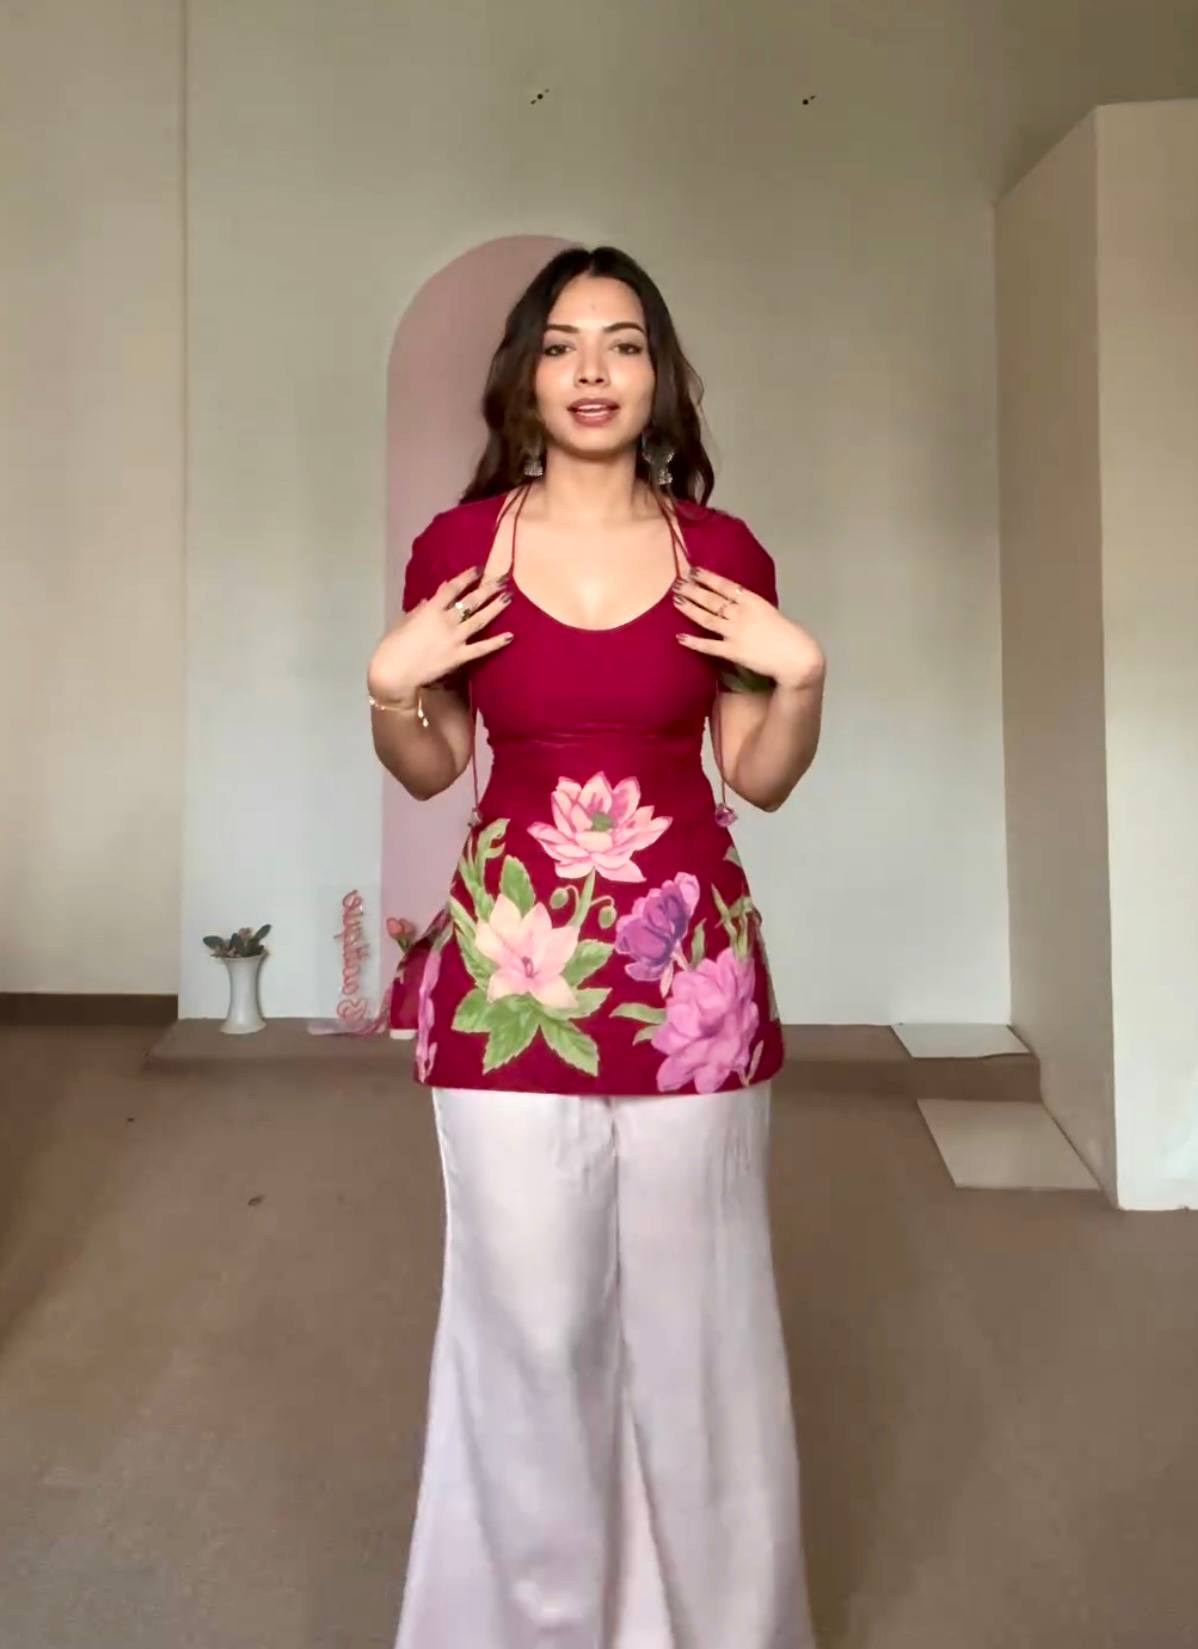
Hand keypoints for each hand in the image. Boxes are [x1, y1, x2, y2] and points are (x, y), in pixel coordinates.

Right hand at [367, 567, 512, 703]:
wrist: (394, 673)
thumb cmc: (392, 647)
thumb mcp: (403, 621)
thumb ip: (419, 609)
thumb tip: (430, 597)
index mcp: (430, 610)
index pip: (452, 588)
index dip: (467, 577)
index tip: (479, 569)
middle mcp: (446, 621)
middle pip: (471, 601)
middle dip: (488, 588)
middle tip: (503, 579)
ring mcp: (455, 639)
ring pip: (480, 620)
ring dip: (495, 608)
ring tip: (509, 597)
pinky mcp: (459, 657)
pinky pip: (481, 648)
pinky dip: (496, 643)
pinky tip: (510, 636)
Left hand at [673, 567, 824, 690]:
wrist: (796, 656)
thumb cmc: (788, 635)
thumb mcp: (770, 612)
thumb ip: (753, 608)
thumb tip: (739, 604)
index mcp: (753, 600)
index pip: (725, 585)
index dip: (708, 577)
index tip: (694, 571)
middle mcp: (741, 613)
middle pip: (712, 599)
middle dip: (693, 590)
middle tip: (677, 583)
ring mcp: (735, 632)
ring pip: (706, 617)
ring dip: (690, 608)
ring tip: (676, 600)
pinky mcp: (732, 651)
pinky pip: (709, 645)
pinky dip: (693, 641)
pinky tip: (680, 637)